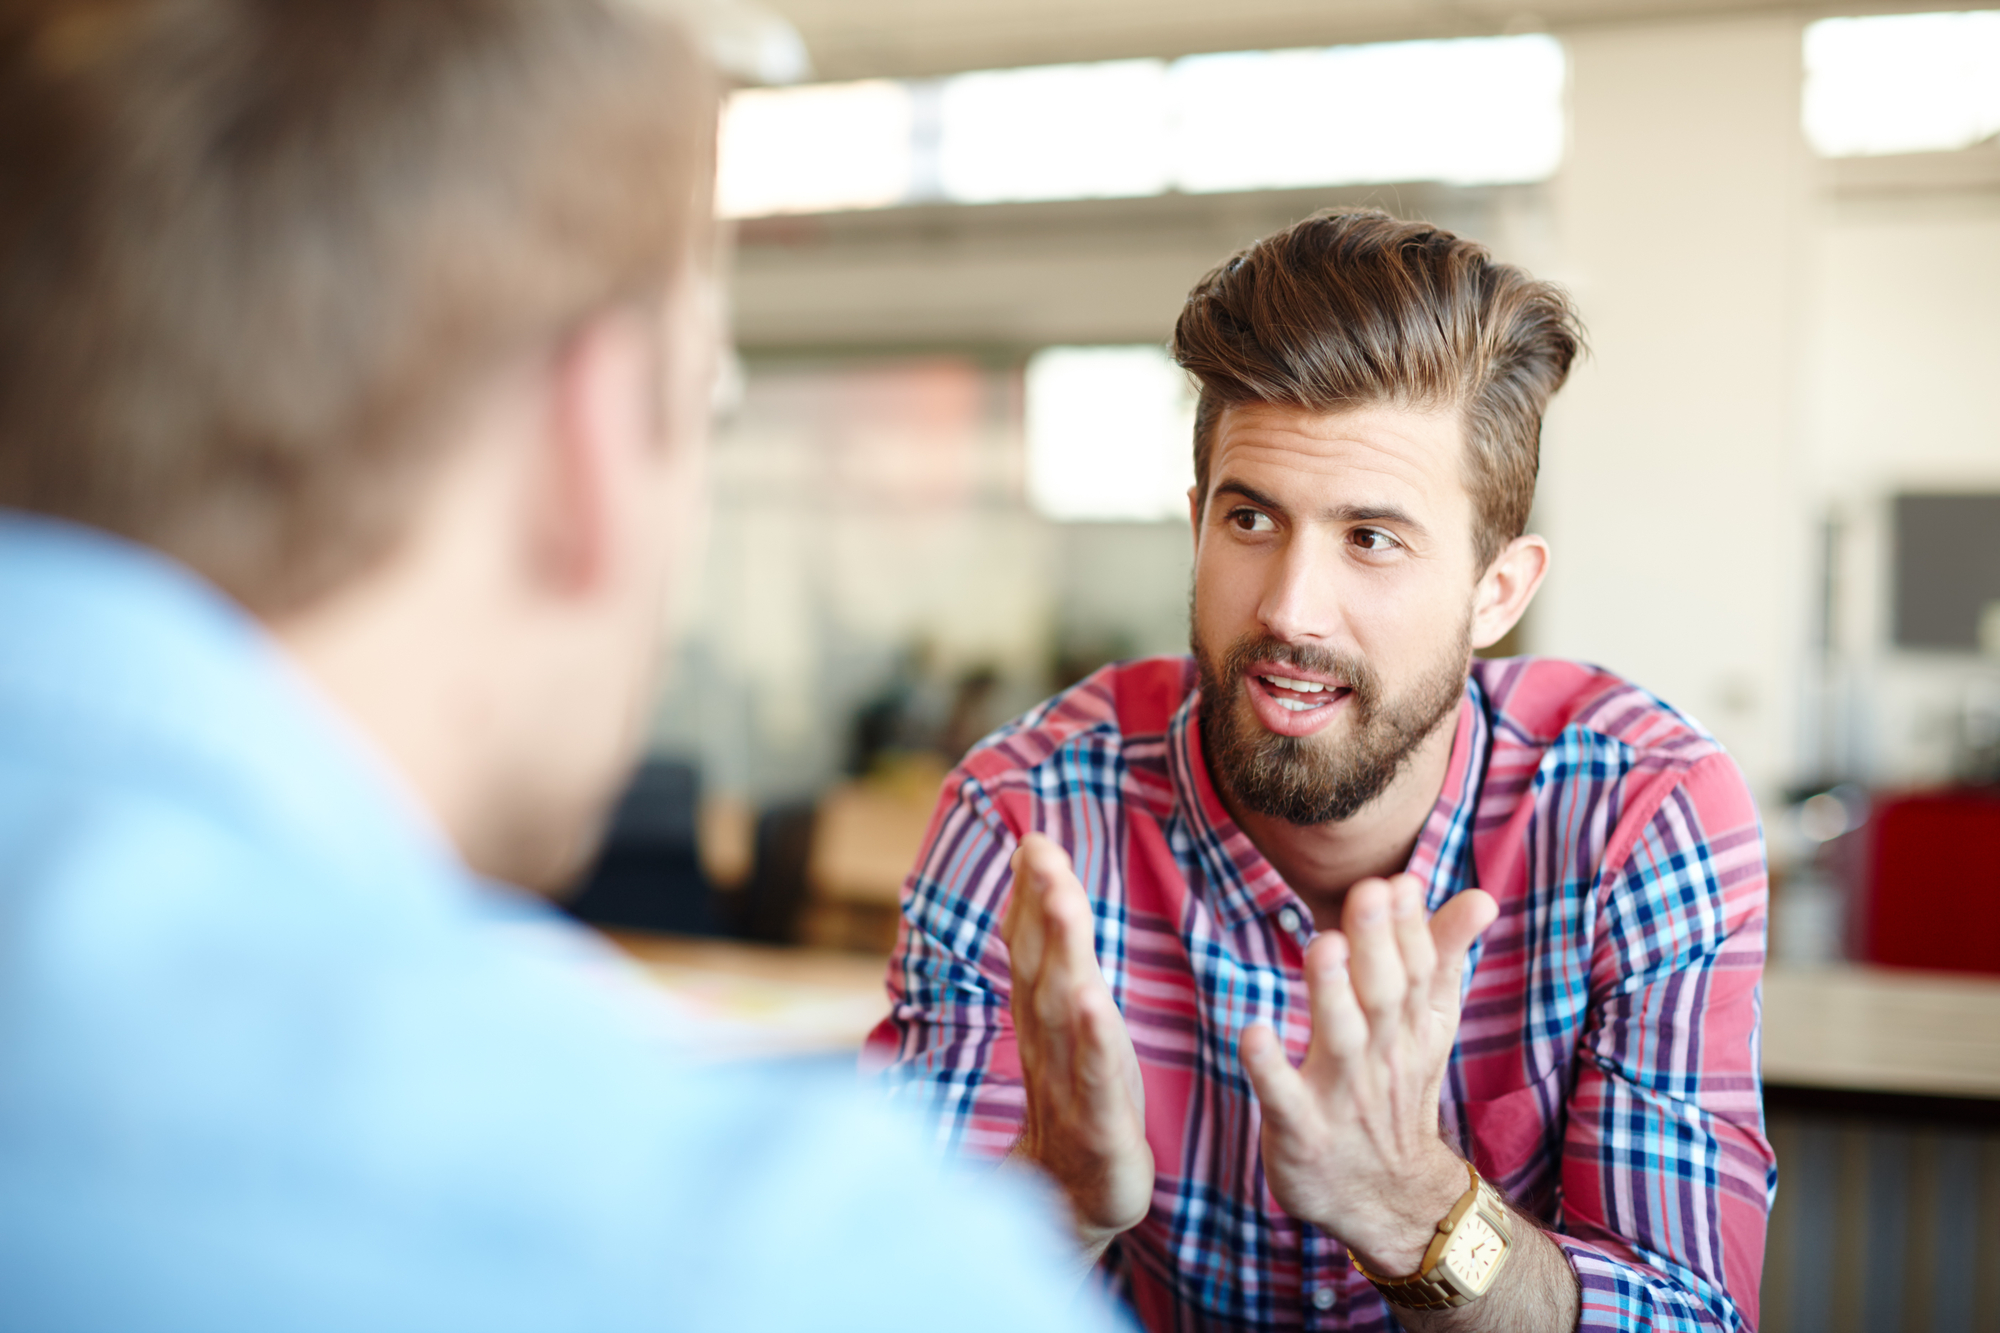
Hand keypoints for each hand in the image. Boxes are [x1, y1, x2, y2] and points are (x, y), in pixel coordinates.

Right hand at [1003, 834, 1154, 1252]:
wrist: (1074, 1200)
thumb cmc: (1080, 1100)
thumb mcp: (1068, 1025)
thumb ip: (1054, 958)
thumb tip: (1041, 887)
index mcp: (1044, 1017)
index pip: (1031, 947)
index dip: (1030, 895)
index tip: (1033, 840)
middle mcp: (1048, 1042)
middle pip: (1041, 966)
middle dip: (1041, 906)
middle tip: (1041, 852)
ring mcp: (1068, 1082)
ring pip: (1062, 1008)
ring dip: (1060, 951)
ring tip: (1062, 900)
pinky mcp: (1098, 1124)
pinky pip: (1092, 1075)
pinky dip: (1089, 1037)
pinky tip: (1090, 1001)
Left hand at [1239, 875, 1498, 1274]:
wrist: (1390, 1200)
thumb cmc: (1396, 1091)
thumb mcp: (1430, 1028)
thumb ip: (1445, 957)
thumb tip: (1480, 896)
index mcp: (1412, 1029)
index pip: (1417, 972)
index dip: (1409, 927)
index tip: (1399, 881)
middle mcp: (1382, 1057)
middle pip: (1384, 995)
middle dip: (1377, 943)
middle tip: (1368, 891)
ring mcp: (1341, 1095)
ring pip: (1340, 1038)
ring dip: (1331, 992)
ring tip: (1323, 945)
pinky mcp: (1301, 1130)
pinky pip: (1283, 1098)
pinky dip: (1269, 1067)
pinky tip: (1254, 1032)